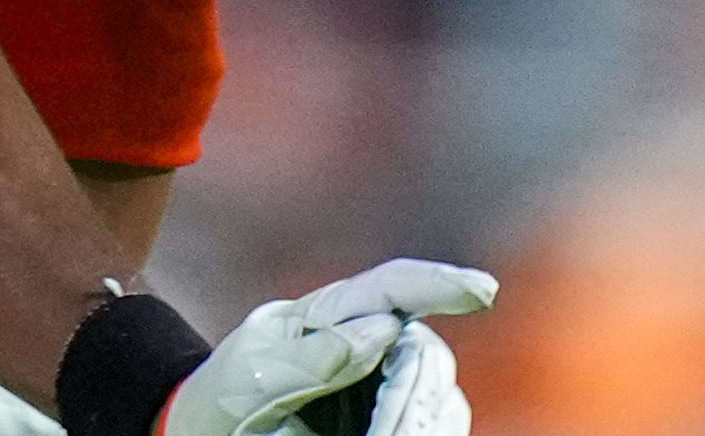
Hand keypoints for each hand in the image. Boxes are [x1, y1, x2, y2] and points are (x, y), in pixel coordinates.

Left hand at [168, 261, 491, 435]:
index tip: (481, 291)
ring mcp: (380, 388)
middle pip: (423, 354)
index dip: (436, 284)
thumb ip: (314, 355)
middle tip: (390, 435)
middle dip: (416, 394)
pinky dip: (422, 431)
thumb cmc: (223, 403)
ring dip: (420, 421)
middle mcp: (362, 346)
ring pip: (437, 397)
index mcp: (322, 317)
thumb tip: (383, 328)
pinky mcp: (389, 422)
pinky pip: (432, 426)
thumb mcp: (253, 376)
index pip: (387, 288)